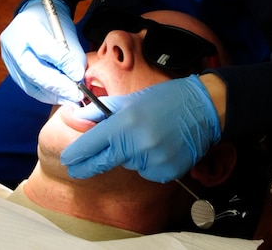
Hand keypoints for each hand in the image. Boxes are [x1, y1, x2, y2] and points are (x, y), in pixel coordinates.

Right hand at [0, 0, 86, 103]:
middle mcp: (12, 43)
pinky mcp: (11, 70)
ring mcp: (8, 58)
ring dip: (52, 94)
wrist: (33, 14)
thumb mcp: (64, 29)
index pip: (45, 49)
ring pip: (30, 83)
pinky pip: (28, 86)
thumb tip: (78, 77)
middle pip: (34, 71)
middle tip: (75, 95)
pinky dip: (45, 94)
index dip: (63, 65)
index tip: (79, 77)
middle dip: (57, 86)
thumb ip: (72, 53)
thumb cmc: (50, 21)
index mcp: (26, 26)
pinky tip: (58, 96)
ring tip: (70, 99)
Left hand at [59, 75, 221, 181]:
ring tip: (148, 136)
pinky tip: (159, 146)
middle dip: (89, 165)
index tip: (68, 159)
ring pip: (128, 165)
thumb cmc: (167, 99)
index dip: (77, 154)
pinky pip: (146, 172)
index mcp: (127, 122)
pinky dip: (147, 163)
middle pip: (104, 162)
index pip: (92, 144)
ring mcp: (153, 161)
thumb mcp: (132, 99)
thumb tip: (80, 118)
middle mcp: (138, 144)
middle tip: (77, 168)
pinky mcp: (166, 172)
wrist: (203, 108)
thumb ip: (103, 111)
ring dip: (129, 156)